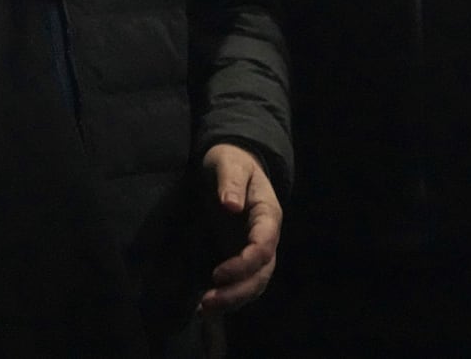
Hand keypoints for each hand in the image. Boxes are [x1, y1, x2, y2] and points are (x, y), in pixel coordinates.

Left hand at [198, 143, 281, 313]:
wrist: (232, 163)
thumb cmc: (231, 160)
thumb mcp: (229, 162)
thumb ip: (230, 181)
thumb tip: (231, 205)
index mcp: (268, 214)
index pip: (264, 246)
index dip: (244, 264)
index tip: (217, 274)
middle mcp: (266, 236)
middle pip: (261, 273)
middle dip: (237, 292)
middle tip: (207, 302)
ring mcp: (254, 247)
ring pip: (254, 283)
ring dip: (232, 300)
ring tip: (203, 310)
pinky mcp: (241, 254)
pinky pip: (241, 281)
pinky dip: (228, 296)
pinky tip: (205, 305)